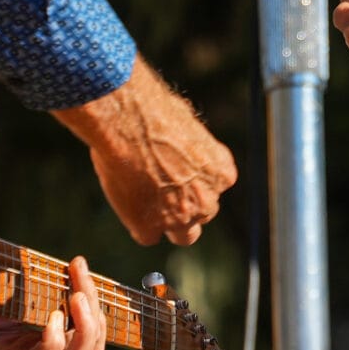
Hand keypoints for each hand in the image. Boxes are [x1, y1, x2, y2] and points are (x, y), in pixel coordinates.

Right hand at [51, 56, 236, 245]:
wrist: (128, 120)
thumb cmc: (153, 112)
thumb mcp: (187, 128)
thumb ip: (191, 152)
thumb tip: (182, 151)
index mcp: (222, 173)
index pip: (212, 191)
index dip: (192, 185)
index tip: (175, 176)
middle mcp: (208, 200)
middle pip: (200, 215)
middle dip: (183, 206)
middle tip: (157, 189)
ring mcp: (181, 218)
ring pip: (180, 234)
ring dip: (165, 221)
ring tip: (141, 195)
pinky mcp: (151, 228)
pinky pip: (148, 236)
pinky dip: (137, 223)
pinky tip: (126, 198)